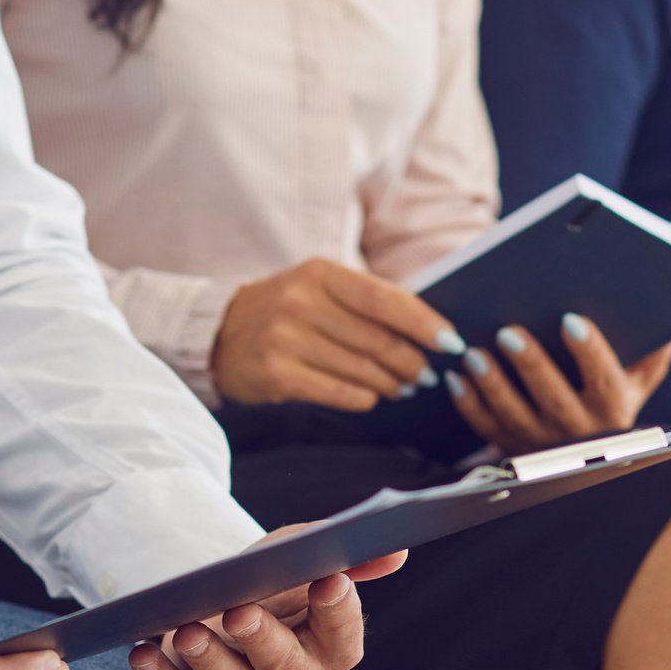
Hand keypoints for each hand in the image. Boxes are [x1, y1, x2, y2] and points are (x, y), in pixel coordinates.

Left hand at [128, 542, 408, 669]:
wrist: (219, 607)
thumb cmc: (266, 584)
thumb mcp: (296, 560)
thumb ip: (338, 554)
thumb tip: (394, 551)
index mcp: (331, 648)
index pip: (344, 637)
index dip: (338, 611)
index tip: (328, 578)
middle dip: (264, 642)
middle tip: (240, 610)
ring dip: (209, 662)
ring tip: (185, 629)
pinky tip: (142, 652)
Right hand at [212, 259, 463, 409]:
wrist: (219, 333)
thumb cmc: (286, 311)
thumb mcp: (320, 289)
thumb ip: (366, 301)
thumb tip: (428, 328)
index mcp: (320, 272)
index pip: (384, 299)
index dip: (423, 323)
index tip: (451, 341)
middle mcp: (301, 301)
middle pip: (377, 340)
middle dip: (412, 361)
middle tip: (427, 374)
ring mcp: (284, 338)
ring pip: (361, 369)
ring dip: (392, 383)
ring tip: (405, 387)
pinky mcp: (275, 373)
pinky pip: (339, 392)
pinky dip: (364, 397)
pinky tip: (372, 396)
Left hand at [444, 313, 670, 450]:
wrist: (587, 455)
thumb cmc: (611, 402)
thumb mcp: (637, 385)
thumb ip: (652, 357)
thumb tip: (668, 326)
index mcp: (612, 411)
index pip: (604, 380)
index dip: (589, 351)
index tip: (571, 320)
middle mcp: (578, 434)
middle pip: (553, 398)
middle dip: (531, 365)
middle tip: (507, 331)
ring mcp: (541, 445)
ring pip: (514, 415)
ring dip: (493, 385)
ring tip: (474, 354)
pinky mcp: (511, 450)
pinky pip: (486, 428)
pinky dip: (469, 405)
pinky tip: (456, 378)